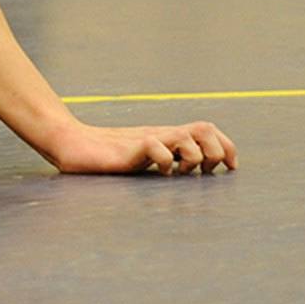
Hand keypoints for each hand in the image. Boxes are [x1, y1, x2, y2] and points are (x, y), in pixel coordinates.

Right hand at [44, 119, 236, 175]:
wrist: (75, 144)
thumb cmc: (109, 156)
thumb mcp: (145, 158)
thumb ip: (167, 160)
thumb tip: (193, 175)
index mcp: (168, 136)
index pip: (208, 130)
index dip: (227, 147)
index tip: (229, 169)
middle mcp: (162, 134)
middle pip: (205, 128)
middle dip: (216, 151)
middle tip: (204, 172)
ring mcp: (147, 139)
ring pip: (186, 136)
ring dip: (193, 157)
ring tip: (181, 173)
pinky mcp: (131, 147)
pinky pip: (156, 148)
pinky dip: (165, 162)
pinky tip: (159, 173)